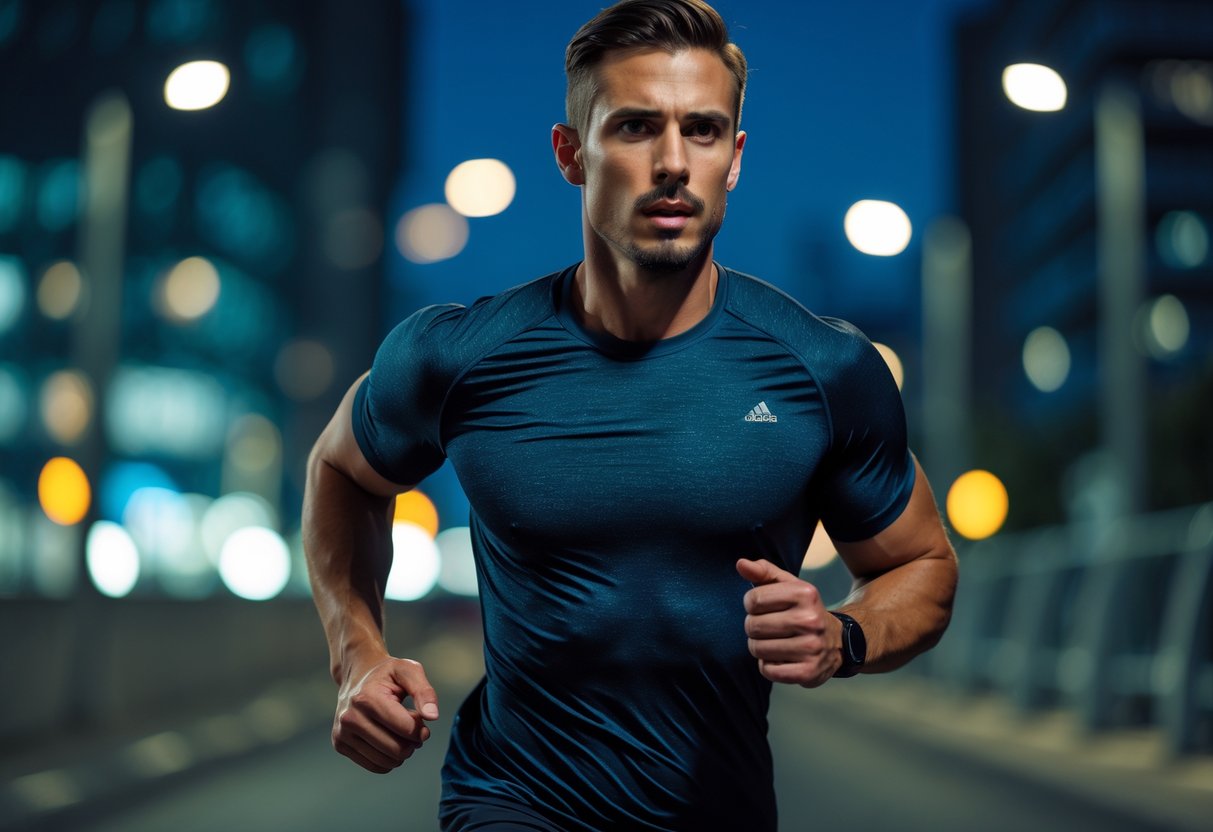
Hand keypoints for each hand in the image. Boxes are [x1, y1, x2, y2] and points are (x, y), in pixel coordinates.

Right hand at [332, 656, 439, 772]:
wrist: (356, 676)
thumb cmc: (386, 674)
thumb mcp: (409, 671)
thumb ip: (424, 692)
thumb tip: (432, 716)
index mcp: (367, 698)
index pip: (406, 728)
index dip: (421, 729)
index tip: (422, 720)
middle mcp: (350, 718)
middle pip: (397, 749)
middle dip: (413, 742)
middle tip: (413, 729)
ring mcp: (342, 733)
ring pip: (387, 762)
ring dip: (402, 752)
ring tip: (400, 733)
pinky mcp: (340, 745)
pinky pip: (375, 766)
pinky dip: (389, 759)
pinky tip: (389, 740)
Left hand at [736, 558, 841, 686]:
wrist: (837, 641)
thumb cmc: (803, 610)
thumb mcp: (788, 586)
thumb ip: (763, 572)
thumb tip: (741, 564)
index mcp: (805, 594)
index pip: (753, 599)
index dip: (751, 605)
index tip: (763, 608)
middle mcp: (810, 620)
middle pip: (753, 626)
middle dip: (754, 627)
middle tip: (769, 628)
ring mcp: (811, 647)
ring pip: (758, 649)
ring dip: (760, 648)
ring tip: (774, 642)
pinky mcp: (808, 671)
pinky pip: (768, 670)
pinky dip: (768, 666)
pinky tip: (781, 658)